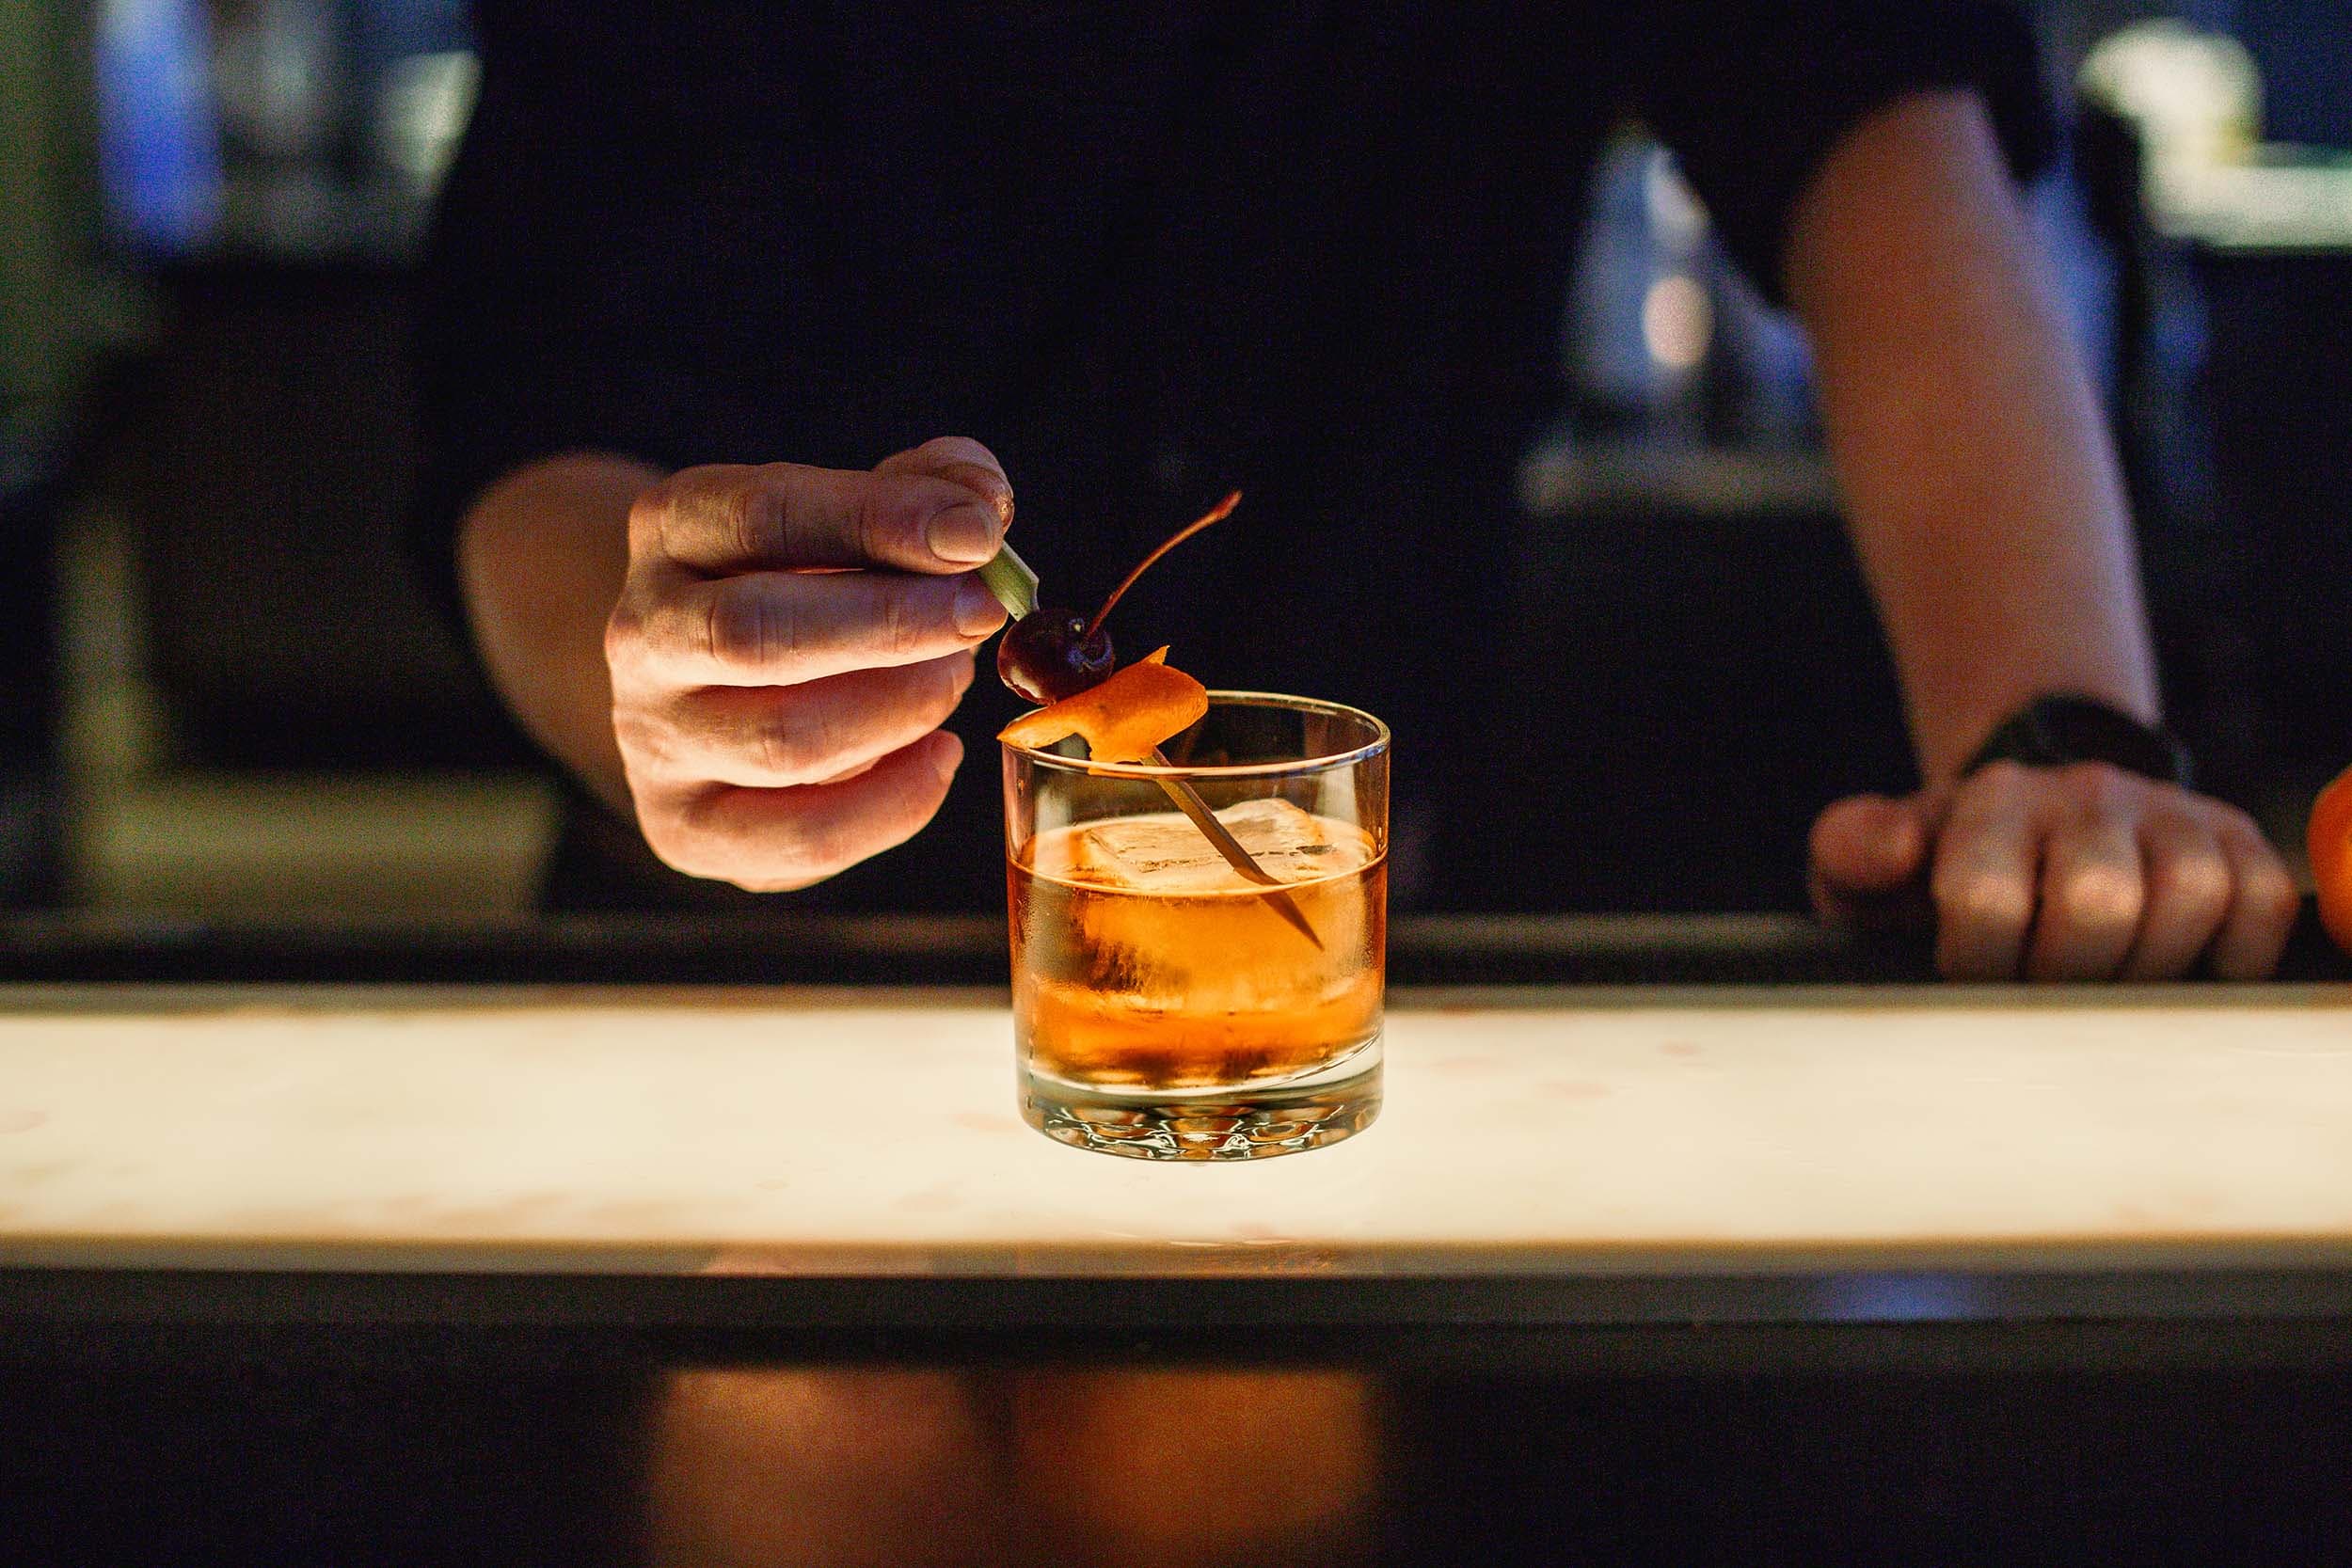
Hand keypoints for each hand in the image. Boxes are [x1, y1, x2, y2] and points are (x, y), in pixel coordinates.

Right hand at [604, 437, 1012, 890]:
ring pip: (783, 740)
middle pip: (754, 635)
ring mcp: (655, 739)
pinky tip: (940, 755)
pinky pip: (801, 837)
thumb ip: (926, 487)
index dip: (876, 520)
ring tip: (955, 677)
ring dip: (899, 708)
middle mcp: (643, 633)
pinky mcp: (687, 828)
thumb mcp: (850, 513)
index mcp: (672, 529)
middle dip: (892, 625)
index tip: (975, 533)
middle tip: (982, 614)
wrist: (707, 681)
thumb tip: (981, 502)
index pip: (762, 514)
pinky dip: (894, 802)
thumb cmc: (805, 584)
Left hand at [1809, 762, 2300, 979]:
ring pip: (2189, 896)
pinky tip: (2178, 970)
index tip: (1969, 977)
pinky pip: (2260, 901)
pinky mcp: (2233, 837)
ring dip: (2146, 967)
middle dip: (2064, 973)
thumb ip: (1850, 850)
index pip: (1988, 894)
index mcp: (1991, 801)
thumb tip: (1892, 853)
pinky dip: (2231, 952)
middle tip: (2041, 989)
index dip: (1978, 962)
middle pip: (2098, 900)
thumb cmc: (1936, 869)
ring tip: (2104, 984)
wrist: (2024, 821)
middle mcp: (2085, 793)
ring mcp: (2166, 812)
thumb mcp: (1865, 860)